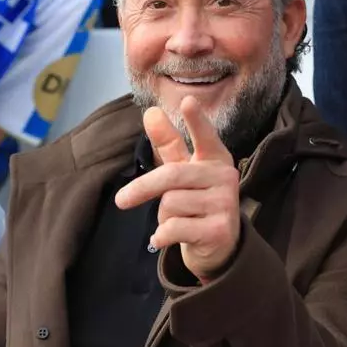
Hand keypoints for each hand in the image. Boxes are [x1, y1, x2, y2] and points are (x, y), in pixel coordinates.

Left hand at [115, 96, 241, 280]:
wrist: (218, 246)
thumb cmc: (195, 200)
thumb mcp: (182, 171)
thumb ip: (168, 143)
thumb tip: (151, 112)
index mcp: (216, 157)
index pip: (205, 136)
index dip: (196, 120)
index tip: (187, 101)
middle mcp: (225, 177)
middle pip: (171, 176)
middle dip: (143, 189)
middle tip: (121, 201)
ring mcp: (226, 203)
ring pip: (171, 204)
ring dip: (163, 217)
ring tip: (178, 220)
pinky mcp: (220, 230)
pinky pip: (174, 228)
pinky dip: (162, 236)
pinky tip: (169, 238)